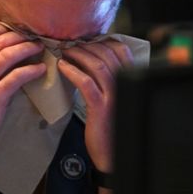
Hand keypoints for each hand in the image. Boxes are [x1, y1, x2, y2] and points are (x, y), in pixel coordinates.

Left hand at [57, 40, 132, 172]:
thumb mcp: (115, 99)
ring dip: (79, 54)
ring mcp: (114, 96)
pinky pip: (86, 83)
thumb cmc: (112, 126)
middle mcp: (125, 85)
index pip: (121, 50)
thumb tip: (92, 59)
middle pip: (107, 54)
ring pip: (97, 65)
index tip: (86, 39)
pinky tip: (62, 67)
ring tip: (65, 51)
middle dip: (87, 45)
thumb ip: (109, 80)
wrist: (113, 154)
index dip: (102, 41)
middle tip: (70, 43)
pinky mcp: (101, 108)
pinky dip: (73, 71)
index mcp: (130, 81)